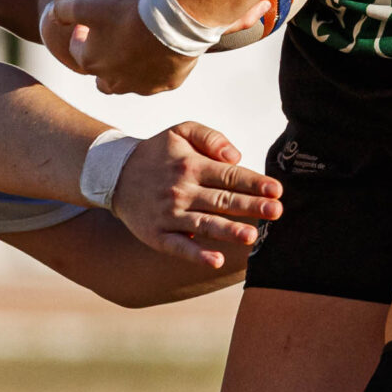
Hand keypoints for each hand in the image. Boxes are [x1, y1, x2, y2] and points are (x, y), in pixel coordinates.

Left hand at [45, 0, 200, 93]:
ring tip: (135, 47)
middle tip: (111, 42)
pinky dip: (155, 69)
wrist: (172, 23)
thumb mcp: (87, 4)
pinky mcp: (167, 84)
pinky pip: (157, 79)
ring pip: (128, 82)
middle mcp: (113, 81)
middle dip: (102, 63)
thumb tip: (51, 13)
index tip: (88, 24)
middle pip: (101, 78)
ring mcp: (141, 86)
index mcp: (91, 62)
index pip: (77, 52)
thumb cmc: (127, 13)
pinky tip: (160, 51)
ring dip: (127, 69)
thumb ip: (64, 9)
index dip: (81, 36)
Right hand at [108, 122, 283, 268]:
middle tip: (276, 212)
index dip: (254, 183)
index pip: (229, 175)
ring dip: (229, 230)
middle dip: (251, 206)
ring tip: (252, 235)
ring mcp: (169, 214)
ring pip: (204, 224)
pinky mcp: (157, 234)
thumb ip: (211, 137)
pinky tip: (217, 260)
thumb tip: (237, 156)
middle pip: (222, 199)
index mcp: (191, 165)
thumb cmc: (157, 153)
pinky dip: (197, 254)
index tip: (277, 190)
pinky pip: (180, 246)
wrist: (115, 175)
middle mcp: (181, 190)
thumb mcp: (181, 132)